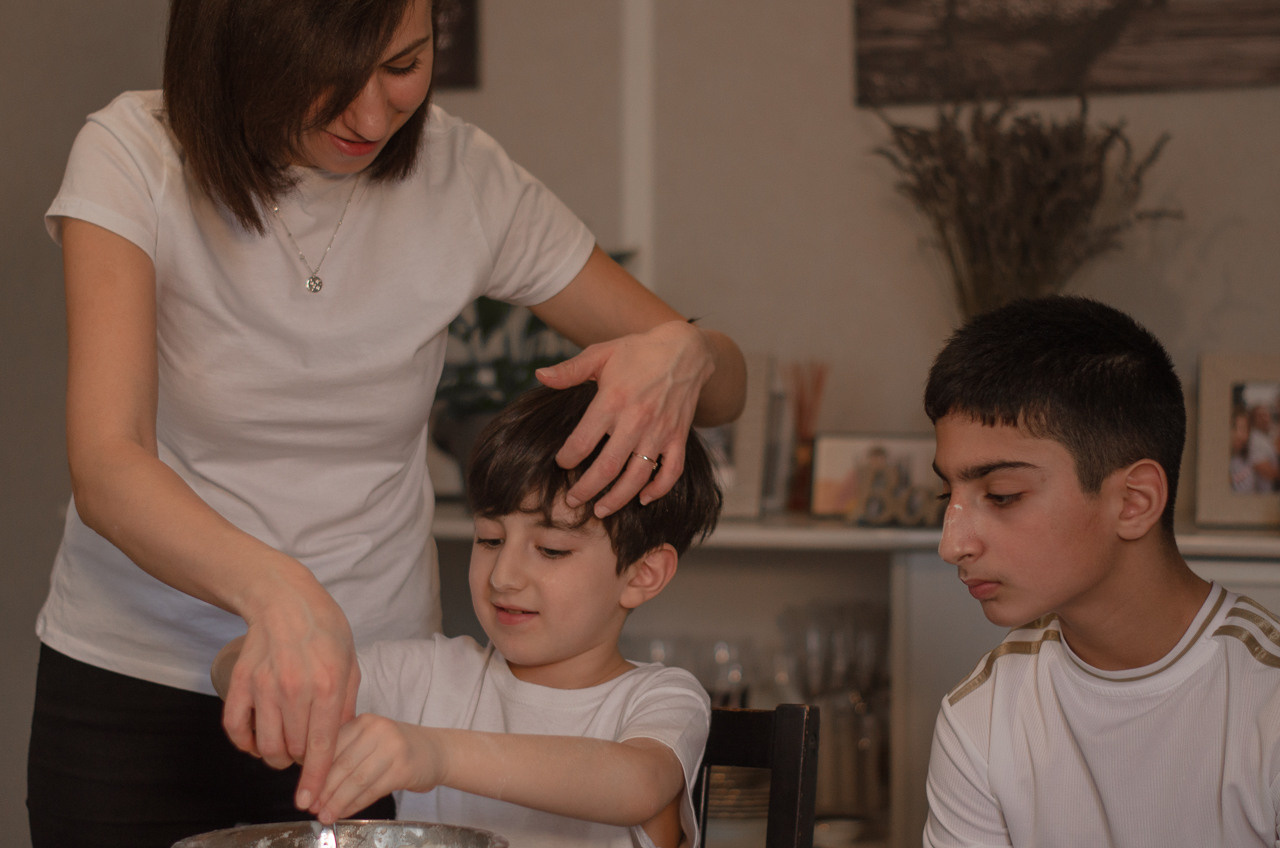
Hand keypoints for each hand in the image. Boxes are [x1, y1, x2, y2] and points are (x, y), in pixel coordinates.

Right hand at [220, 578, 358, 810]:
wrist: (285, 599)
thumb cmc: (324, 629)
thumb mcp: (350, 662)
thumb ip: (346, 704)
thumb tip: (340, 739)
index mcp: (327, 684)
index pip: (321, 745)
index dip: (317, 777)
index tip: (311, 799)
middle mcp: (294, 688)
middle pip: (293, 750)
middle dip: (302, 760)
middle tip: (306, 749)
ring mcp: (263, 686)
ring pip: (264, 746)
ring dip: (275, 755)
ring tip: (285, 744)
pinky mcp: (240, 683)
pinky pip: (235, 729)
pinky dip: (245, 742)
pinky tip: (258, 737)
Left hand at [311, 714, 443, 823]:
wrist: (436, 751)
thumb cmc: (397, 749)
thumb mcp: (370, 741)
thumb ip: (345, 754)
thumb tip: (312, 783)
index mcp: (364, 721)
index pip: (332, 747)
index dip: (313, 773)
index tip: (302, 793)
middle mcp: (378, 729)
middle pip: (342, 764)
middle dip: (322, 790)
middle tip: (310, 808)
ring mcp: (393, 747)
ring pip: (356, 779)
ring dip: (337, 801)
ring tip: (324, 815)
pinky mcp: (404, 767)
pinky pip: (372, 790)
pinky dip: (355, 804)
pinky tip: (344, 812)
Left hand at [536, 320, 715, 516]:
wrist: (685, 350)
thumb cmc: (638, 351)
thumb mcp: (601, 353)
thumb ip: (570, 370)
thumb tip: (539, 375)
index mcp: (612, 401)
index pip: (582, 442)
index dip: (567, 458)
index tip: (561, 463)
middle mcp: (636, 420)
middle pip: (607, 468)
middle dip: (586, 490)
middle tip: (572, 501)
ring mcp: (660, 432)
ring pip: (637, 477)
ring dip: (617, 498)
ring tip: (601, 510)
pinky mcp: (678, 437)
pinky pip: (671, 471)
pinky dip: (658, 489)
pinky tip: (644, 499)